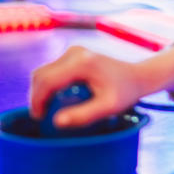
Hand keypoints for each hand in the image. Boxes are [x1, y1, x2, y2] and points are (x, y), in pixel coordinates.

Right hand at [29, 46, 145, 127]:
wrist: (137, 76)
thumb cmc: (125, 92)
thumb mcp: (108, 107)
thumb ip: (83, 115)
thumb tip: (56, 122)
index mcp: (81, 63)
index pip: (47, 80)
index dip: (37, 100)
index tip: (39, 118)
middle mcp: (74, 53)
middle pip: (41, 74)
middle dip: (36, 96)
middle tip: (40, 116)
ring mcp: (73, 51)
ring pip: (44, 72)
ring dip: (40, 91)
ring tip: (45, 110)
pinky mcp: (73, 54)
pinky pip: (52, 70)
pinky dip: (48, 85)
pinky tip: (54, 100)